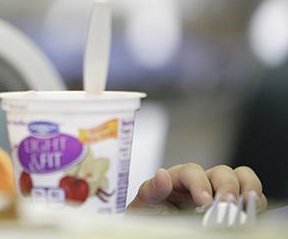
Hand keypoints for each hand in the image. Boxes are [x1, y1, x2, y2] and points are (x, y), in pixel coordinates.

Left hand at [127, 163, 267, 213]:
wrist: (157, 229)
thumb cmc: (151, 217)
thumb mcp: (144, 205)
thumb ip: (151, 190)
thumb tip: (161, 175)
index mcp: (179, 178)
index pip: (192, 171)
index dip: (200, 183)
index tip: (204, 201)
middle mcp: (202, 182)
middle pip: (221, 172)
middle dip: (226, 186)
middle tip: (227, 204)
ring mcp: (219, 193)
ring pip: (241, 178)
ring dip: (247, 188)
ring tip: (248, 204)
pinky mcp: (233, 207)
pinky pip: (252, 198)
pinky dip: (256, 203)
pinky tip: (252, 213)